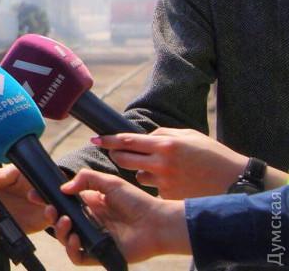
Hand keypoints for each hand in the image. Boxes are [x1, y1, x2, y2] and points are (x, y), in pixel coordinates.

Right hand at [50, 168, 189, 263]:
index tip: (35, 195)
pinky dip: (71, 249)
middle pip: (60, 221)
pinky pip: (78, 257)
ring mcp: (93, 237)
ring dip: (59, 231)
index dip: (48, 199)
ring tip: (66, 221)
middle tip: (49, 209)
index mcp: (90, 204)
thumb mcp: (109, 182)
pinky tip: (74, 238)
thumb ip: (85, 179)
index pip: (63, 202)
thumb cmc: (137, 201)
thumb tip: (63, 189)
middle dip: (50, 215)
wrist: (157, 223)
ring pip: (65, 239)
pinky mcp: (99, 253)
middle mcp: (89, 221)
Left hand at [94, 127, 246, 198]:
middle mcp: (162, 164)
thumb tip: (143, 136)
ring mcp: (165, 182)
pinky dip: (158, 183)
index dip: (108, 140)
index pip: (127, 141)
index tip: (95, 139)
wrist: (234, 181)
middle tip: (117, 152)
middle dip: (117, 155)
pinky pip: (154, 187)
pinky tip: (174, 180)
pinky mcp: (169, 196)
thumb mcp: (188, 136)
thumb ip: (163, 134)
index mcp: (165, 145)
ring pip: (139, 175)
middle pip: (125, 159)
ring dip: (141, 170)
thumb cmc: (212, 155)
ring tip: (160, 168)